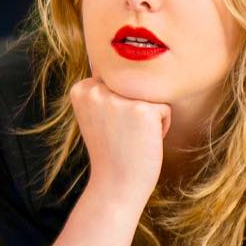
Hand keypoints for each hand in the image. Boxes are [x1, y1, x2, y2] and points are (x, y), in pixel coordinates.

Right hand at [70, 77, 170, 204]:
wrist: (116, 184)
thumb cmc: (111, 151)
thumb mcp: (95, 115)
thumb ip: (102, 90)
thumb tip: (126, 61)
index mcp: (81, 89)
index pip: (116, 80)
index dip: (118, 105)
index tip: (108, 128)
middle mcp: (96, 90)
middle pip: (134, 85)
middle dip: (134, 108)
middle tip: (122, 135)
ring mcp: (118, 98)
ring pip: (150, 95)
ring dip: (148, 117)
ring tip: (133, 138)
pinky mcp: (142, 109)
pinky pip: (164, 108)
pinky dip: (161, 127)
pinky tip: (144, 142)